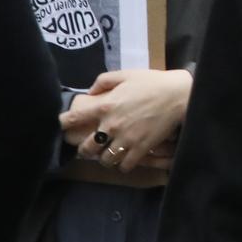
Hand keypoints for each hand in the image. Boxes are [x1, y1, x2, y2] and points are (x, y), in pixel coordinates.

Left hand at [59, 68, 192, 173]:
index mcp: (105, 106)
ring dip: (104, 158)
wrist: (179, 94)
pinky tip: (125, 159)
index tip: (62, 127)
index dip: (62, 124)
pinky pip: (124, 166)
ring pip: (105, 160)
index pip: (72, 119)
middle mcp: (111, 126)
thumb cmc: (152, 82)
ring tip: (109, 153)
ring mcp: (126, 140)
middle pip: (86, 148)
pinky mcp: (141, 149)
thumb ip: (103, 81)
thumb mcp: (126, 74)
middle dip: (85, 149)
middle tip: (90, 146)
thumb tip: (90, 93)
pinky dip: (122, 165)